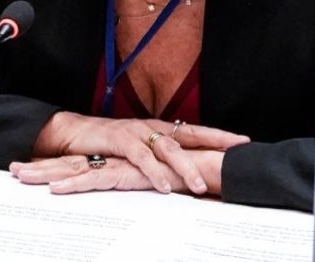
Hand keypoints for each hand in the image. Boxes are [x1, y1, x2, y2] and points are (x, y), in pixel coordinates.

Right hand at [32, 112, 247, 194]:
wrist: (72, 133)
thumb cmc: (106, 145)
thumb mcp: (137, 152)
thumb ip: (158, 158)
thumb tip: (182, 173)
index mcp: (159, 129)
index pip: (195, 131)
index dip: (219, 135)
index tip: (243, 142)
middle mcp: (151, 127)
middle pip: (189, 136)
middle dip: (213, 146)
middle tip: (232, 160)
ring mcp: (136, 132)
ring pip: (167, 148)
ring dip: (185, 168)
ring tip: (199, 187)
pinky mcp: (120, 140)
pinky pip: (141, 158)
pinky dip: (154, 173)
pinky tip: (164, 187)